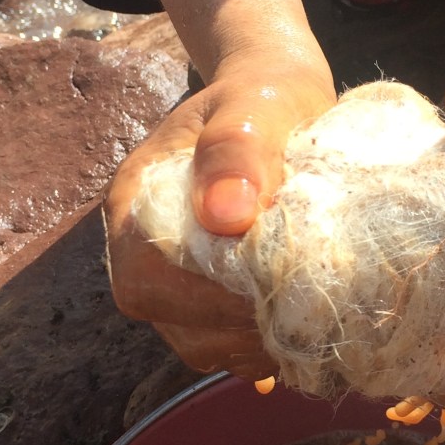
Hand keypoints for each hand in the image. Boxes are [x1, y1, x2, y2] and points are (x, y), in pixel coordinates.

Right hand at [105, 50, 334, 377]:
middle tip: (304, 313)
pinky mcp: (209, 297)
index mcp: (135, 204)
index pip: (145, 279)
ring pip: (201, 343)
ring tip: (309, 321)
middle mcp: (143, 250)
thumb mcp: (254, 104)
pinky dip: (265, 348)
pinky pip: (228, 345)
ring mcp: (176, 278)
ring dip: (254, 344)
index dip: (202, 300)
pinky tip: (305, 329)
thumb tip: (223, 213)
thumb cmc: (264, 96)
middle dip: (236, 328)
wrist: (277, 99)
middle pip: (172, 321)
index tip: (269, 291)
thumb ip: (236, 147)